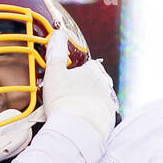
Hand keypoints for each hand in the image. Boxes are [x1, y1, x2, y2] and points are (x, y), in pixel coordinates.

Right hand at [40, 27, 117, 141]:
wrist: (77, 129)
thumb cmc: (63, 100)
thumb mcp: (54, 73)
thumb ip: (55, 53)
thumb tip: (58, 33)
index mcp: (90, 71)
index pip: (89, 66)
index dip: (80, 71)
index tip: (72, 78)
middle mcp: (103, 84)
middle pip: (97, 81)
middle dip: (88, 86)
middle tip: (73, 95)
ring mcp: (107, 101)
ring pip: (100, 98)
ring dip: (92, 101)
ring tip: (78, 109)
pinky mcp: (108, 118)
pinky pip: (102, 115)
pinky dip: (95, 116)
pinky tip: (84, 122)